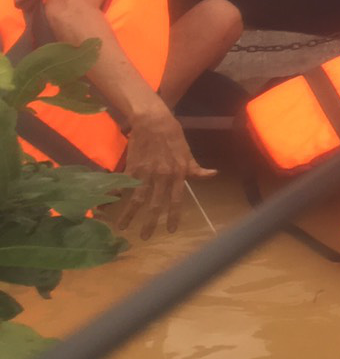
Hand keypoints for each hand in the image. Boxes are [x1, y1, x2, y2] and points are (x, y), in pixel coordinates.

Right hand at [115, 105, 215, 239]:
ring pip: (137, 198)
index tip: (171, 230)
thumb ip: (196, 169)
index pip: (177, 199)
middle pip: (156, 204)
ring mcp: (146, 172)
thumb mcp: (187, 152)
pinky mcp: (132, 167)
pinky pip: (123, 185)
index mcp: (178, 173)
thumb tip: (213, 175)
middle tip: (145, 237)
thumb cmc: (173, 136)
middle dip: (150, 223)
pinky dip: (115, 196)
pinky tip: (108, 207)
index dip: (174, 216)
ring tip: (122, 228)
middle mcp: (162, 175)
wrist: (154, 120)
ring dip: (129, 214)